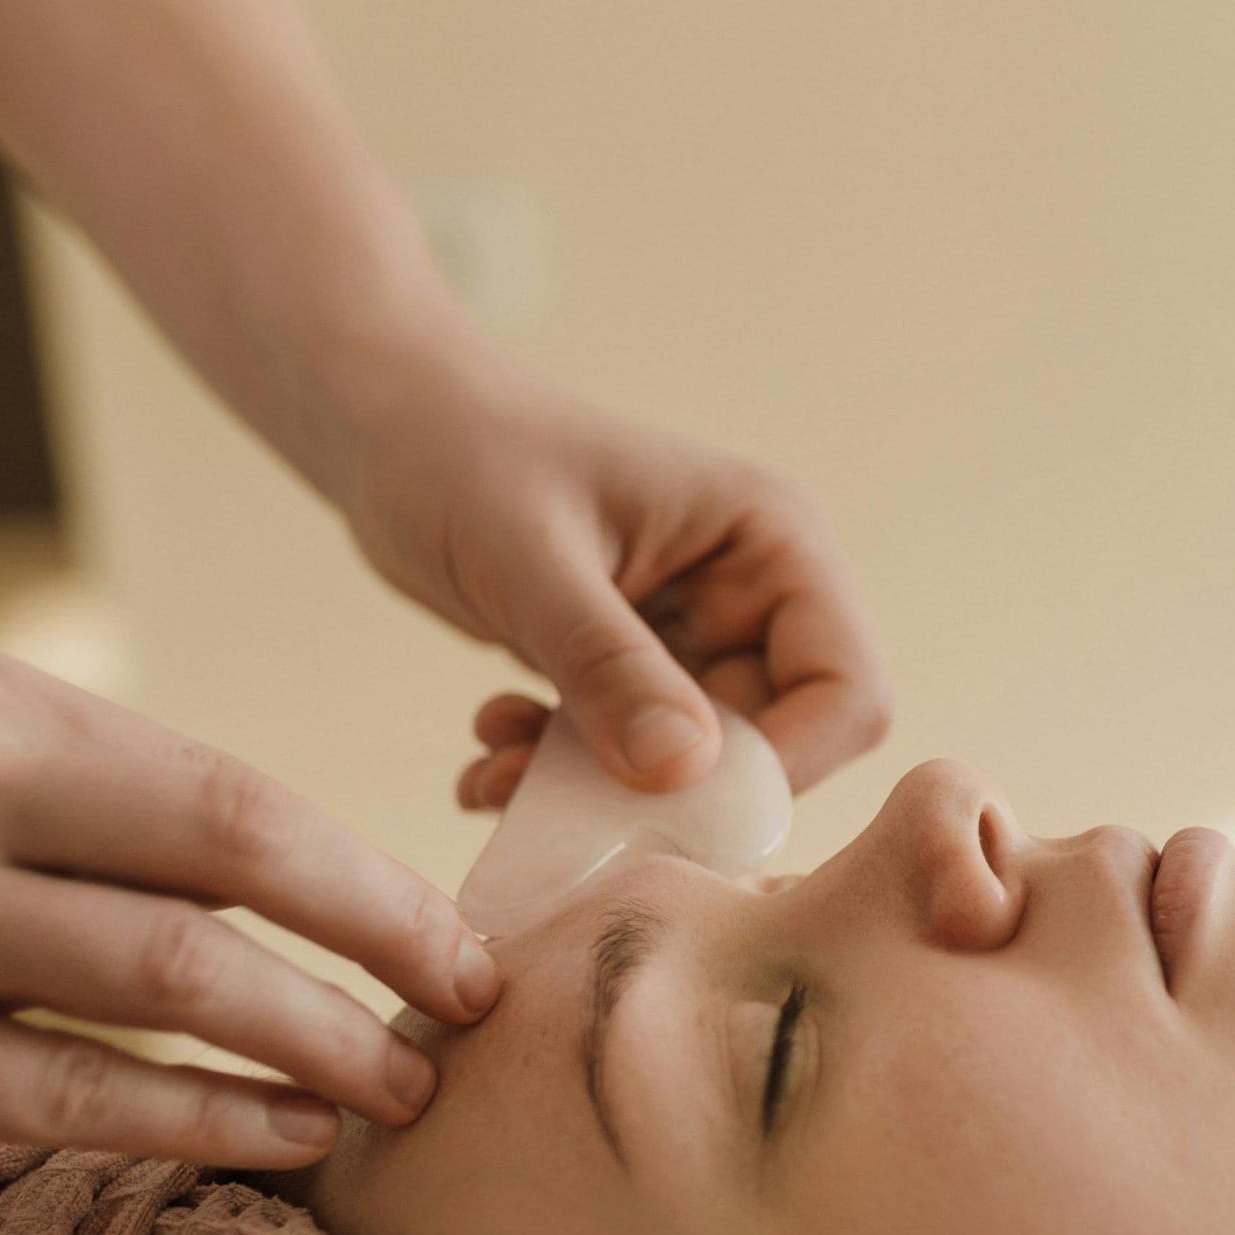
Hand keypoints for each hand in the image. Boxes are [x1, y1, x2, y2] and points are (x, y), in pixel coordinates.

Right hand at [0, 632, 497, 1165]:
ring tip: (394, 1090)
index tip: (442, 925)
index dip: (357, 867)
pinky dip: (193, 1125)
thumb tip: (249, 864)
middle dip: (379, 940)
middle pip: (225, 865)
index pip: (218, 787)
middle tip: (470, 1004)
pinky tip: (274, 1141)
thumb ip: (64, 784)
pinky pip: (63, 1100)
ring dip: (309, 1045)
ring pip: (165, 989)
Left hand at [342, 373, 891, 806]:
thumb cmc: (462, 454)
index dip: (781, 768)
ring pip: (691, 771)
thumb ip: (607, 665)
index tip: (668, 807)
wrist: (388, 426)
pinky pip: (629, 760)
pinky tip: (488, 752)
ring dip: (598, 795)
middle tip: (548, 800)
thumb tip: (684, 775)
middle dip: (664, 796)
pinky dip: (561, 777)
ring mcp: (697, 636)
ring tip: (495, 770)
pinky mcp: (637, 670)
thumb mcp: (531, 561)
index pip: (846, 691)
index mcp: (772, 544)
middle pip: (771, 748)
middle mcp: (754, 596)